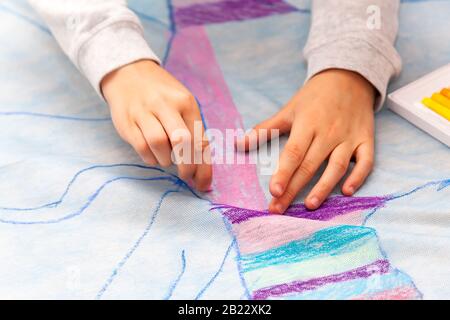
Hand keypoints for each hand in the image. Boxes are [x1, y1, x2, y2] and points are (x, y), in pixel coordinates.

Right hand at [101, 60, 211, 190]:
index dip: (203, 165)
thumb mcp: (181, 105)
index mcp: (186, 102)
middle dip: (187, 166)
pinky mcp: (127, 121)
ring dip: (166, 160)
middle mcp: (166, 105)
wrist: (128, 72)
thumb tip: (201, 169)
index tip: (203, 183)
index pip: (199, 138)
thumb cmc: (162, 96)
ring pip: (160, 144)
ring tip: (166, 158)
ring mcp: (144, 112)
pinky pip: (142, 147)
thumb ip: (192, 132)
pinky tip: (153, 155)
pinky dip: (150, 158)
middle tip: (186, 176)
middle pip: (182, 141)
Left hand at [237, 69, 375, 212]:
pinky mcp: (366, 140)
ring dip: (324, 187)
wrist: (349, 77)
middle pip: (310, 164)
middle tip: (279, 209)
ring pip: (337, 166)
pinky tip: (347, 192)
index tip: (273, 192)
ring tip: (310, 205)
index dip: (284, 173)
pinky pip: (365, 161)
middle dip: (294, 189)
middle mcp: (329, 132)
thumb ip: (265, 129)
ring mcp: (349, 136)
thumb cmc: (314, 97)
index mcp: (308, 123)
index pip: (294, 152)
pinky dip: (358, 176)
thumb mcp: (289, 109)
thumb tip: (238, 145)